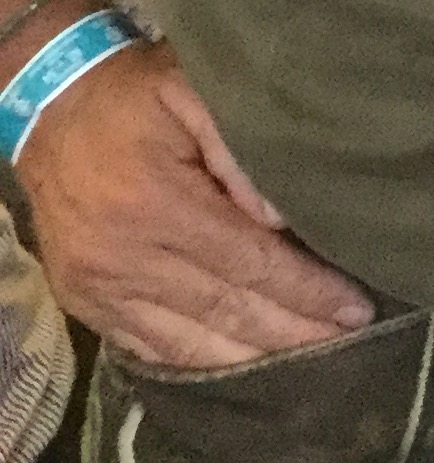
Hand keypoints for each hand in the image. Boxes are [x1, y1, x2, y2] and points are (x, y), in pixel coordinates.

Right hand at [22, 44, 376, 367]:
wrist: (50, 110)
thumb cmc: (136, 96)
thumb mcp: (193, 90)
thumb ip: (241, 149)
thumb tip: (284, 218)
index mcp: (157, 205)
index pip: (250, 263)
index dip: (306, 291)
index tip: (355, 309)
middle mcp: (125, 258)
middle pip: (225, 312)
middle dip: (293, 334)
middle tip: (350, 347)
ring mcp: (99, 289)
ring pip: (187, 345)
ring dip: (252, 362)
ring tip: (310, 367)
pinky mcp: (84, 304)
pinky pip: (148, 350)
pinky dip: (197, 364)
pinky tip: (242, 371)